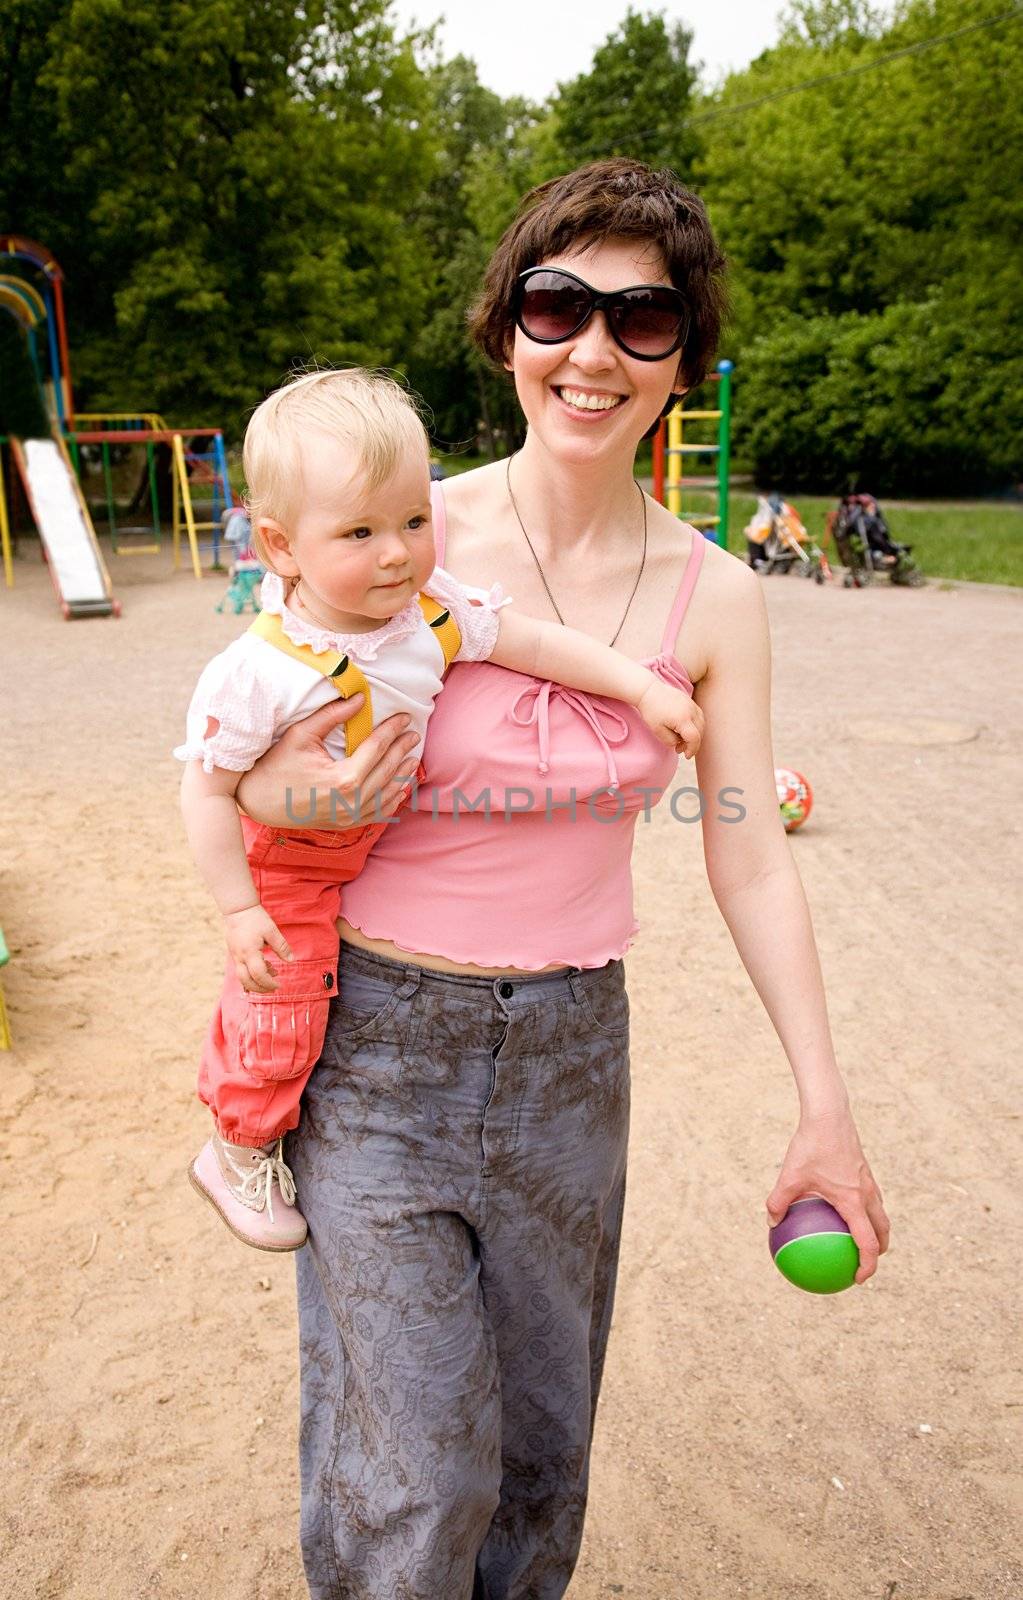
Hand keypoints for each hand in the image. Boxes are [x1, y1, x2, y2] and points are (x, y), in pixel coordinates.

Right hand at [224, 905, 292, 992]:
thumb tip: (291, 960)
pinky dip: (251, 975)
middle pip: (246, 981)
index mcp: (249, 952)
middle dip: (261, 988)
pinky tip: (263, 969)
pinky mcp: (234, 954)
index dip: (269, 983)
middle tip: (274, 988)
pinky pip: (240, 971)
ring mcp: (235, 957)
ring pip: (242, 978)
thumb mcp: (272, 931)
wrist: (237, 910)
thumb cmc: (255, 919)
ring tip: (273, 973)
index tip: (279, 985)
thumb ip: (281, 947)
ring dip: (256, 982)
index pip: (259, 975)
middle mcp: (239, 957)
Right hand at [235, 696, 420, 828]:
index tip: (405, 718)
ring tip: (411, 758)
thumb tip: (359, 699)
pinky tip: (400, 788)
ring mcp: (350, 817)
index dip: (392, 730)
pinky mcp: (346, 825)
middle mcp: (352, 802)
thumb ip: (332, 716)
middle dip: (402, 750)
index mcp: (343, 779)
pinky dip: (392, 800)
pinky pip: (378, 814)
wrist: (258, 802)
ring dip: (402, 775)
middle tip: (414, 735)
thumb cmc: (276, 766)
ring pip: (388, 795)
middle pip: (387, 771)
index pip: (377, 749)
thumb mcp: (301, 735)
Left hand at [636, 680, 704, 758]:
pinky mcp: (691, 701)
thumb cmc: (651, 711)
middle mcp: (691, 711)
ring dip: (695, 734)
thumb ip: (670, 740)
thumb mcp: (657, 730)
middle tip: (679, 748)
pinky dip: (695, 725)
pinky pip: (699, 716)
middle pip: (700, 732)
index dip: (692, 749)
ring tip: (681, 738)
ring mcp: (692, 705)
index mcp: (683, 719)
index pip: (694, 738)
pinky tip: (683, 728)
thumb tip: (679, 744)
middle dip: (692, 744)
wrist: (649, 691)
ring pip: (701, 724)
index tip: (686, 756)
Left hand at [766, 1106, 889, 1283]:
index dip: (867, 1265)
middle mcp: (866, 1194)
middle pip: (882, 1230)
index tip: (857, 1280)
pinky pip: (869, 1197)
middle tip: (863, 1263)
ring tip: (859, 1240)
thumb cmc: (810, 1145)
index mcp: (853, 1201)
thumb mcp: (789, 1175)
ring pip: (879, 1214)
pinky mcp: (864, 1170)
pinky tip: (843, 1207)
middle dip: (877, 1251)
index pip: (867, 1242)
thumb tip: (770, 1223)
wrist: (830, 1114)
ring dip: (875, 1230)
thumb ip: (779, 1201)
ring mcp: (868, 1181)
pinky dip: (864, 1210)